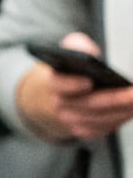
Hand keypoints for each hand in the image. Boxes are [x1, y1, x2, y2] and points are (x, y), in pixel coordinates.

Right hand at [18, 32, 132, 141]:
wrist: (55, 97)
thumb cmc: (69, 72)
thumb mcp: (67, 54)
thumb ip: (75, 46)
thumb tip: (87, 51)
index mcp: (53, 83)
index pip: (59, 84)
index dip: (72, 84)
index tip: (88, 81)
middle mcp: (59, 104)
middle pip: (88, 104)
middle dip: (114, 99)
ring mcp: (70, 120)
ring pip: (99, 119)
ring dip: (122, 111)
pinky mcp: (83, 130)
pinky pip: (103, 128)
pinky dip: (119, 120)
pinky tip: (130, 110)